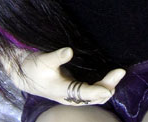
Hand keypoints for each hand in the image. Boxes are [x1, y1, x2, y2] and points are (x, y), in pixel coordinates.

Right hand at [10, 47, 125, 104]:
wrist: (26, 73)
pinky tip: (109, 77)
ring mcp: (73, 93)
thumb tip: (69, 51)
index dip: (96, 92)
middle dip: (108, 86)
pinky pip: (91, 91)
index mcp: (62, 91)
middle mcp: (70, 95)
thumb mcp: (43, 60)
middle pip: (93, 96)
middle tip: (120, 72)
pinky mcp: (74, 87)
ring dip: (107, 86)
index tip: (109, 88)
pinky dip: (101, 85)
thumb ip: (56, 57)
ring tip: (119, 74)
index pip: (83, 94)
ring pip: (94, 95)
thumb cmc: (34, 67)